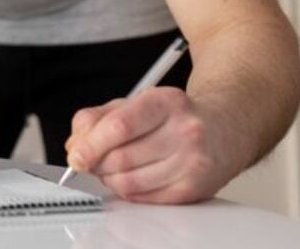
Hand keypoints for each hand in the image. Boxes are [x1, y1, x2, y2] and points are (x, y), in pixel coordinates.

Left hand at [64, 87, 245, 203]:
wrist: (224, 129)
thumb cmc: (174, 116)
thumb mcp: (135, 102)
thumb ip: (97, 118)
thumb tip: (75, 145)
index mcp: (166, 101)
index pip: (119, 127)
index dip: (90, 145)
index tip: (75, 156)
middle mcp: (185, 129)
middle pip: (121, 158)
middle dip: (97, 165)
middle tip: (91, 162)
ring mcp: (193, 161)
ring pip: (130, 182)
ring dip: (110, 179)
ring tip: (112, 169)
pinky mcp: (195, 187)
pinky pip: (146, 197)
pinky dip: (128, 191)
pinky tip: (131, 179)